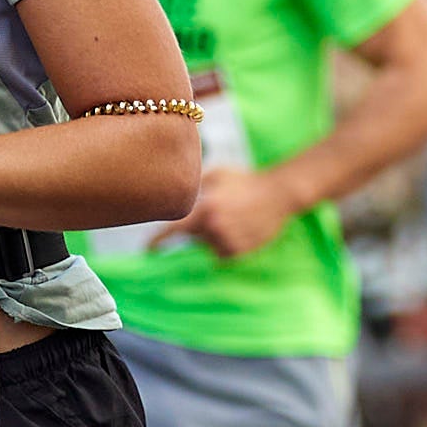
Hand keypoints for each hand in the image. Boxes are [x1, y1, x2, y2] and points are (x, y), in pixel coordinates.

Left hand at [158, 164, 294, 260]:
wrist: (279, 193)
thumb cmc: (246, 180)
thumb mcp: (217, 174)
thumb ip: (195, 185)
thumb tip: (175, 194)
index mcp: (206, 207)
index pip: (175, 229)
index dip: (158, 240)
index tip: (147, 249)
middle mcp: (214, 227)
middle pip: (194, 237)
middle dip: (201, 226)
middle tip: (222, 210)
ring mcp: (228, 241)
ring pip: (210, 245)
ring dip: (216, 236)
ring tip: (235, 218)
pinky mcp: (240, 252)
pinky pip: (224, 252)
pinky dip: (228, 244)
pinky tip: (242, 228)